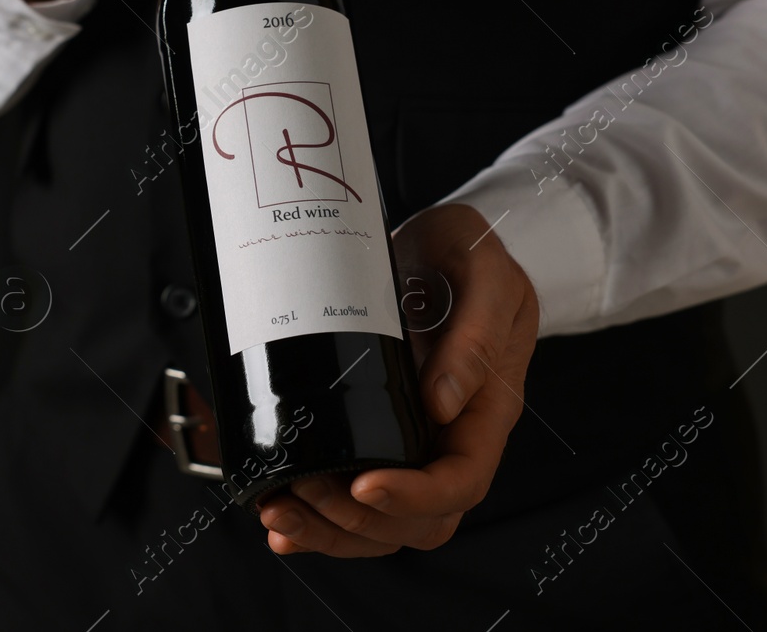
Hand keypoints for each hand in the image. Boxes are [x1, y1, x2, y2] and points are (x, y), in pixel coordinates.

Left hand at [259, 203, 538, 556]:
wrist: (442, 239)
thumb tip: (443, 403)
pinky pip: (353, 492)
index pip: (462, 482)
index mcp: (487, 409)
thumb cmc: (470, 254)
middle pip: (416, 521)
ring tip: (279, 512)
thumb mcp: (487, 275)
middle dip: (357, 521)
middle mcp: (451, 435)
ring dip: (328, 528)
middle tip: (304, 492)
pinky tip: (279, 512)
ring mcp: (412, 438)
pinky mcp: (375, 428)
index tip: (366, 484)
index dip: (415, 498)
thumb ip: (477, 335)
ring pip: (380, 521)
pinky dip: (316, 515)